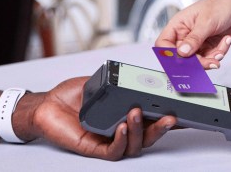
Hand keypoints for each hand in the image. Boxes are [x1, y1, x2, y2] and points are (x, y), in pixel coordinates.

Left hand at [26, 77, 174, 159]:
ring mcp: (108, 140)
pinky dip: (121, 141)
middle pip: (148, 136)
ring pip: (134, 145)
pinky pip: (113, 151)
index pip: (151, 118)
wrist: (45, 105)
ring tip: (136, 114)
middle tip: (170, 117)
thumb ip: (119, 82)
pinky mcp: (94, 148)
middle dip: (161, 128)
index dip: (168, 118)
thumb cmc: (71, 96)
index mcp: (124, 114)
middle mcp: (120, 130)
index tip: (185, 112)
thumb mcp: (100, 82)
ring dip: (140, 131)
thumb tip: (139, 78)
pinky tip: (122, 128)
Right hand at [155, 0, 230, 69]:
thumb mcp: (206, 22)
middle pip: (182, 58)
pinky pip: (210, 58)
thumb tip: (182, 53)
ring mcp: (197, 42)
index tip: (181, 61)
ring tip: (220, 51)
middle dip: (197, 62)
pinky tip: (226, 41)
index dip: (168, 55)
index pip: (163, 44)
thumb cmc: (220, 4)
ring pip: (197, 61)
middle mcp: (185, 35)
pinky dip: (219, 52)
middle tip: (209, 62)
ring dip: (211, 58)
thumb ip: (194, 39)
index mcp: (178, 25)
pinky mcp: (208, 47)